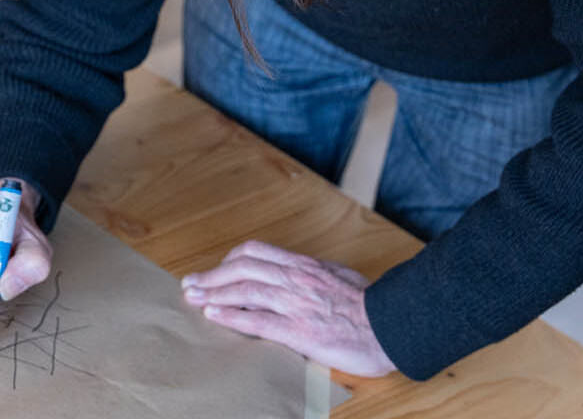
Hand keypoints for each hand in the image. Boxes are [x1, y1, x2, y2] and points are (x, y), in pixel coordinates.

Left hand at [180, 240, 395, 376]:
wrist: (391, 325)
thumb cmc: (371, 304)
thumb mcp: (340, 276)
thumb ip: (316, 272)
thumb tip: (300, 271)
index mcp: (304, 265)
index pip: (256, 252)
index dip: (229, 260)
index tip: (216, 270)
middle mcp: (295, 279)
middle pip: (242, 268)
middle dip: (212, 275)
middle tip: (191, 284)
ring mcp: (295, 303)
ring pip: (244, 290)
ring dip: (213, 294)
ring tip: (194, 298)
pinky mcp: (298, 330)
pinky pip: (257, 320)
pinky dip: (231, 317)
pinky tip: (215, 317)